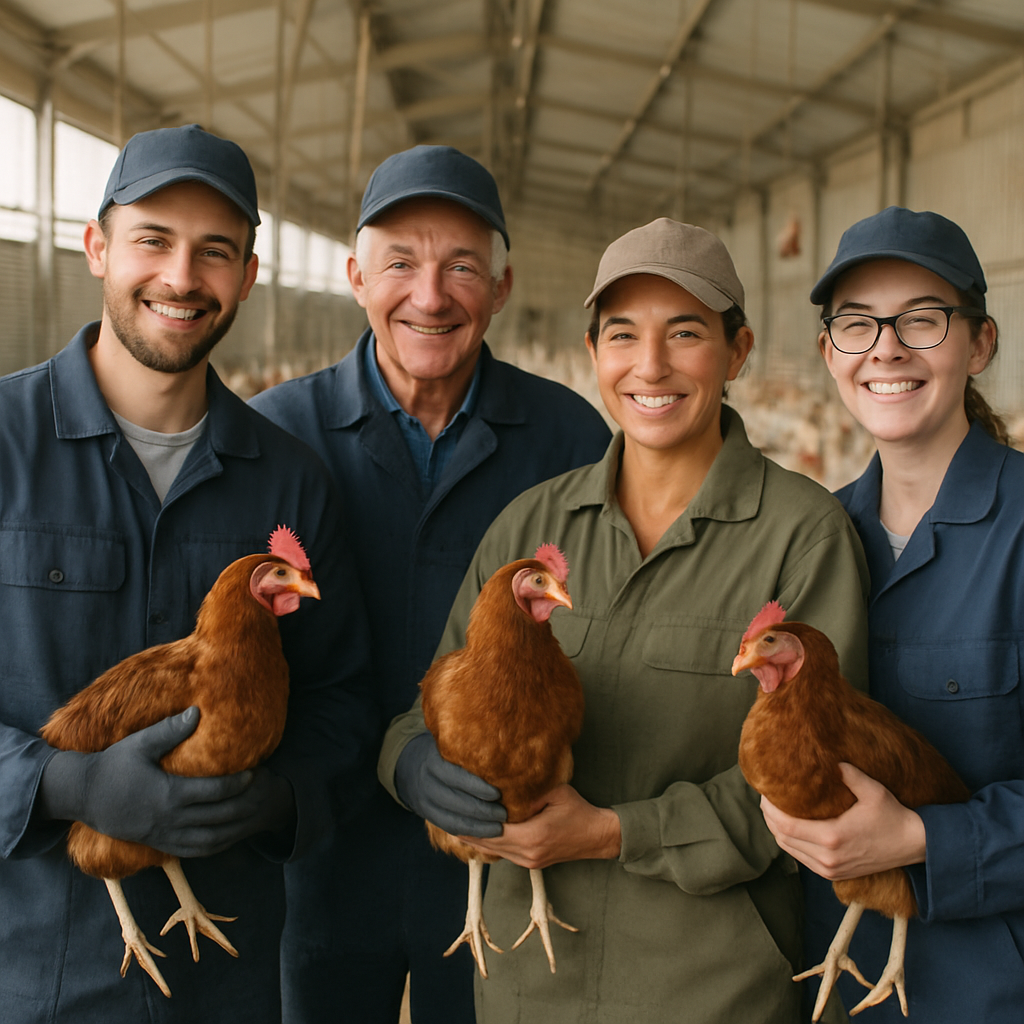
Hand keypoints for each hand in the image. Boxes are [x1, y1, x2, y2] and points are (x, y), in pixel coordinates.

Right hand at [39, 707, 295, 857]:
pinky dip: (217, 844)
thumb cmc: (113, 765)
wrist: (84, 796)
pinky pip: (195, 850)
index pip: (215, 792)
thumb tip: (197, 711)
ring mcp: (164, 835)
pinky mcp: (159, 844)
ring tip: (252, 813)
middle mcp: (169, 819)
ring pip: (210, 839)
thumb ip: (169, 731)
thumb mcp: (139, 744)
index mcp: (168, 794)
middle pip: (218, 817)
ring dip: (235, 828)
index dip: (239, 783)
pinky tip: (229, 833)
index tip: (255, 772)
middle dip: (243, 805)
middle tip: (262, 792)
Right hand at [394, 732, 505, 837]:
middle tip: (504, 813)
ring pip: (452, 818)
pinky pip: (449, 827)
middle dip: (482, 810)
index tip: (498, 793)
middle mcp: (427, 782)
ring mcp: (425, 800)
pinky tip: (486, 832)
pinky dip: (469, 832)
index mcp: (434, 761)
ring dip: (478, 826)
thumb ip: (468, 749)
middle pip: (456, 801)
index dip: (476, 787)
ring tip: (500, 827)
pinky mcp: (427, 814)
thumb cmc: (443, 752)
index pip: (455, 777)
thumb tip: (506, 750)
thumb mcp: (449, 744)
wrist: (412, 765)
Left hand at [461, 784, 620, 869]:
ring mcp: (529, 861)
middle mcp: (528, 853)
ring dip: (475, 840)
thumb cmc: (578, 810)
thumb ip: (529, 791)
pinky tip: (476, 835)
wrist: (598, 836)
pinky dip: (489, 844)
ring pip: (494, 852)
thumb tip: (504, 784)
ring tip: (454, 826)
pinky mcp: (531, 863)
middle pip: (488, 844)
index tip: (453, 812)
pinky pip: (504, 853)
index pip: (493, 830)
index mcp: (532, 835)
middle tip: (445, 818)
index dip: (472, 822)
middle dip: (466, 832)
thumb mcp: (555, 792)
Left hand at [760, 762, 926, 879]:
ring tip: (773, 810)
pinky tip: (789, 826)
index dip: (770, 809)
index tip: (765, 792)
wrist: (913, 846)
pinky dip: (790, 842)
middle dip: (769, 817)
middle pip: (782, 838)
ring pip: (789, 850)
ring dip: (777, 830)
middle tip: (765, 798)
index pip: (786, 825)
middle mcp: (828, 858)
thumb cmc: (893, 816)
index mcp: (833, 838)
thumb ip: (850, 775)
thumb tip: (831, 762)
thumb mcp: (873, 791)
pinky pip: (801, 858)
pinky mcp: (834, 874)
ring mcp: (830, 869)